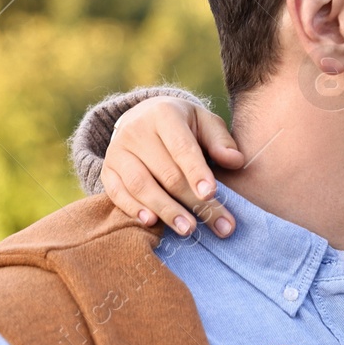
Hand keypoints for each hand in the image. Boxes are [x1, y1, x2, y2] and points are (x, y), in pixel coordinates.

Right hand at [100, 94, 246, 236]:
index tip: (211, 194)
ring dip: (166, 210)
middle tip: (218, 225)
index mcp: (164, 114)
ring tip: (188, 230)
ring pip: (141, 185)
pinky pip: (117, 193)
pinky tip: (152, 223)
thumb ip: (221, 141)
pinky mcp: (108, 169)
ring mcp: (118, 151)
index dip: (196, 172)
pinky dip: (133, 209)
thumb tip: (235, 161)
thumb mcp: (205, 123)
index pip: (182, 147)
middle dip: (193, 202)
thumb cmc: (184, 125)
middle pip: (166, 173)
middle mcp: (136, 130)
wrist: (143, 118)